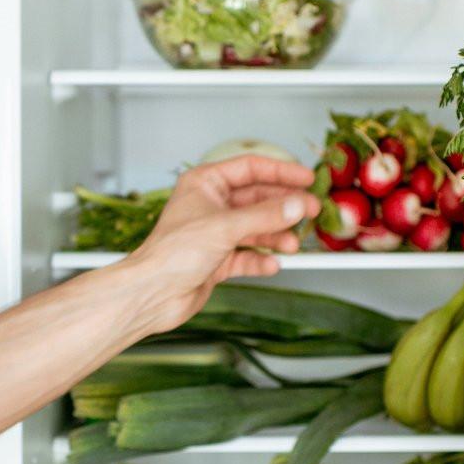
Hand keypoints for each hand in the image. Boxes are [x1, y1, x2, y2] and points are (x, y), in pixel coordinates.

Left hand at [120, 155, 318, 337]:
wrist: (153, 294)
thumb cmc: (170, 254)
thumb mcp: (225, 227)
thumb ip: (265, 216)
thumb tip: (296, 205)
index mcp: (204, 184)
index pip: (250, 169)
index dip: (281, 172)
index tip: (307, 178)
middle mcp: (209, 206)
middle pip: (257, 199)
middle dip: (284, 207)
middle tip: (309, 211)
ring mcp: (214, 234)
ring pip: (255, 229)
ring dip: (275, 236)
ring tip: (292, 243)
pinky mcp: (216, 261)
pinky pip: (247, 256)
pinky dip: (260, 261)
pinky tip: (271, 265)